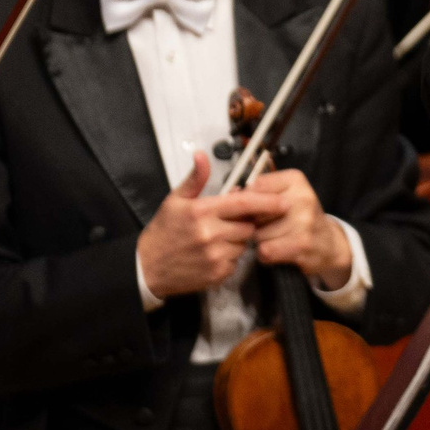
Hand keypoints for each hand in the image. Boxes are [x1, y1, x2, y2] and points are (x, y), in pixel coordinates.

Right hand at [137, 151, 256, 297]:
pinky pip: (236, 261)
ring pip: (244, 244)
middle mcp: (210, 234)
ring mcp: (215, 256)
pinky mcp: (217, 274)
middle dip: (244, 223)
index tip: (282, 201)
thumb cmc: (162, 233)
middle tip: (227, 223)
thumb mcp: (174, 200)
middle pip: (248, 225)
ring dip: (237, 240)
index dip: (266, 202)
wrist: (147, 268)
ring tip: (216, 239)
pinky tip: (213, 253)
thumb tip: (202, 156)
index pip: (243, 203)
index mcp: (201, 211)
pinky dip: (230, 257)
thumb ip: (195, 179)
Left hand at [229, 167, 353, 289]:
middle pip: (254, 213)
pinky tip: (277, 250)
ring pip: (258, 234)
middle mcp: (302, 197)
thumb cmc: (300, 218)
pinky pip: (266, 250)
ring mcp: (304, 221)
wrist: (329, 243)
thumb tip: (230, 194)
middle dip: (254, 223)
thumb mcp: (285, 195)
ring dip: (260, 241)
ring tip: (276, 239)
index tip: (253, 209)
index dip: (247, 202)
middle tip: (269, 226)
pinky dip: (266, 255)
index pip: (254, 187)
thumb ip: (259, 192)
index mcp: (295, 179)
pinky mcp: (302, 244)